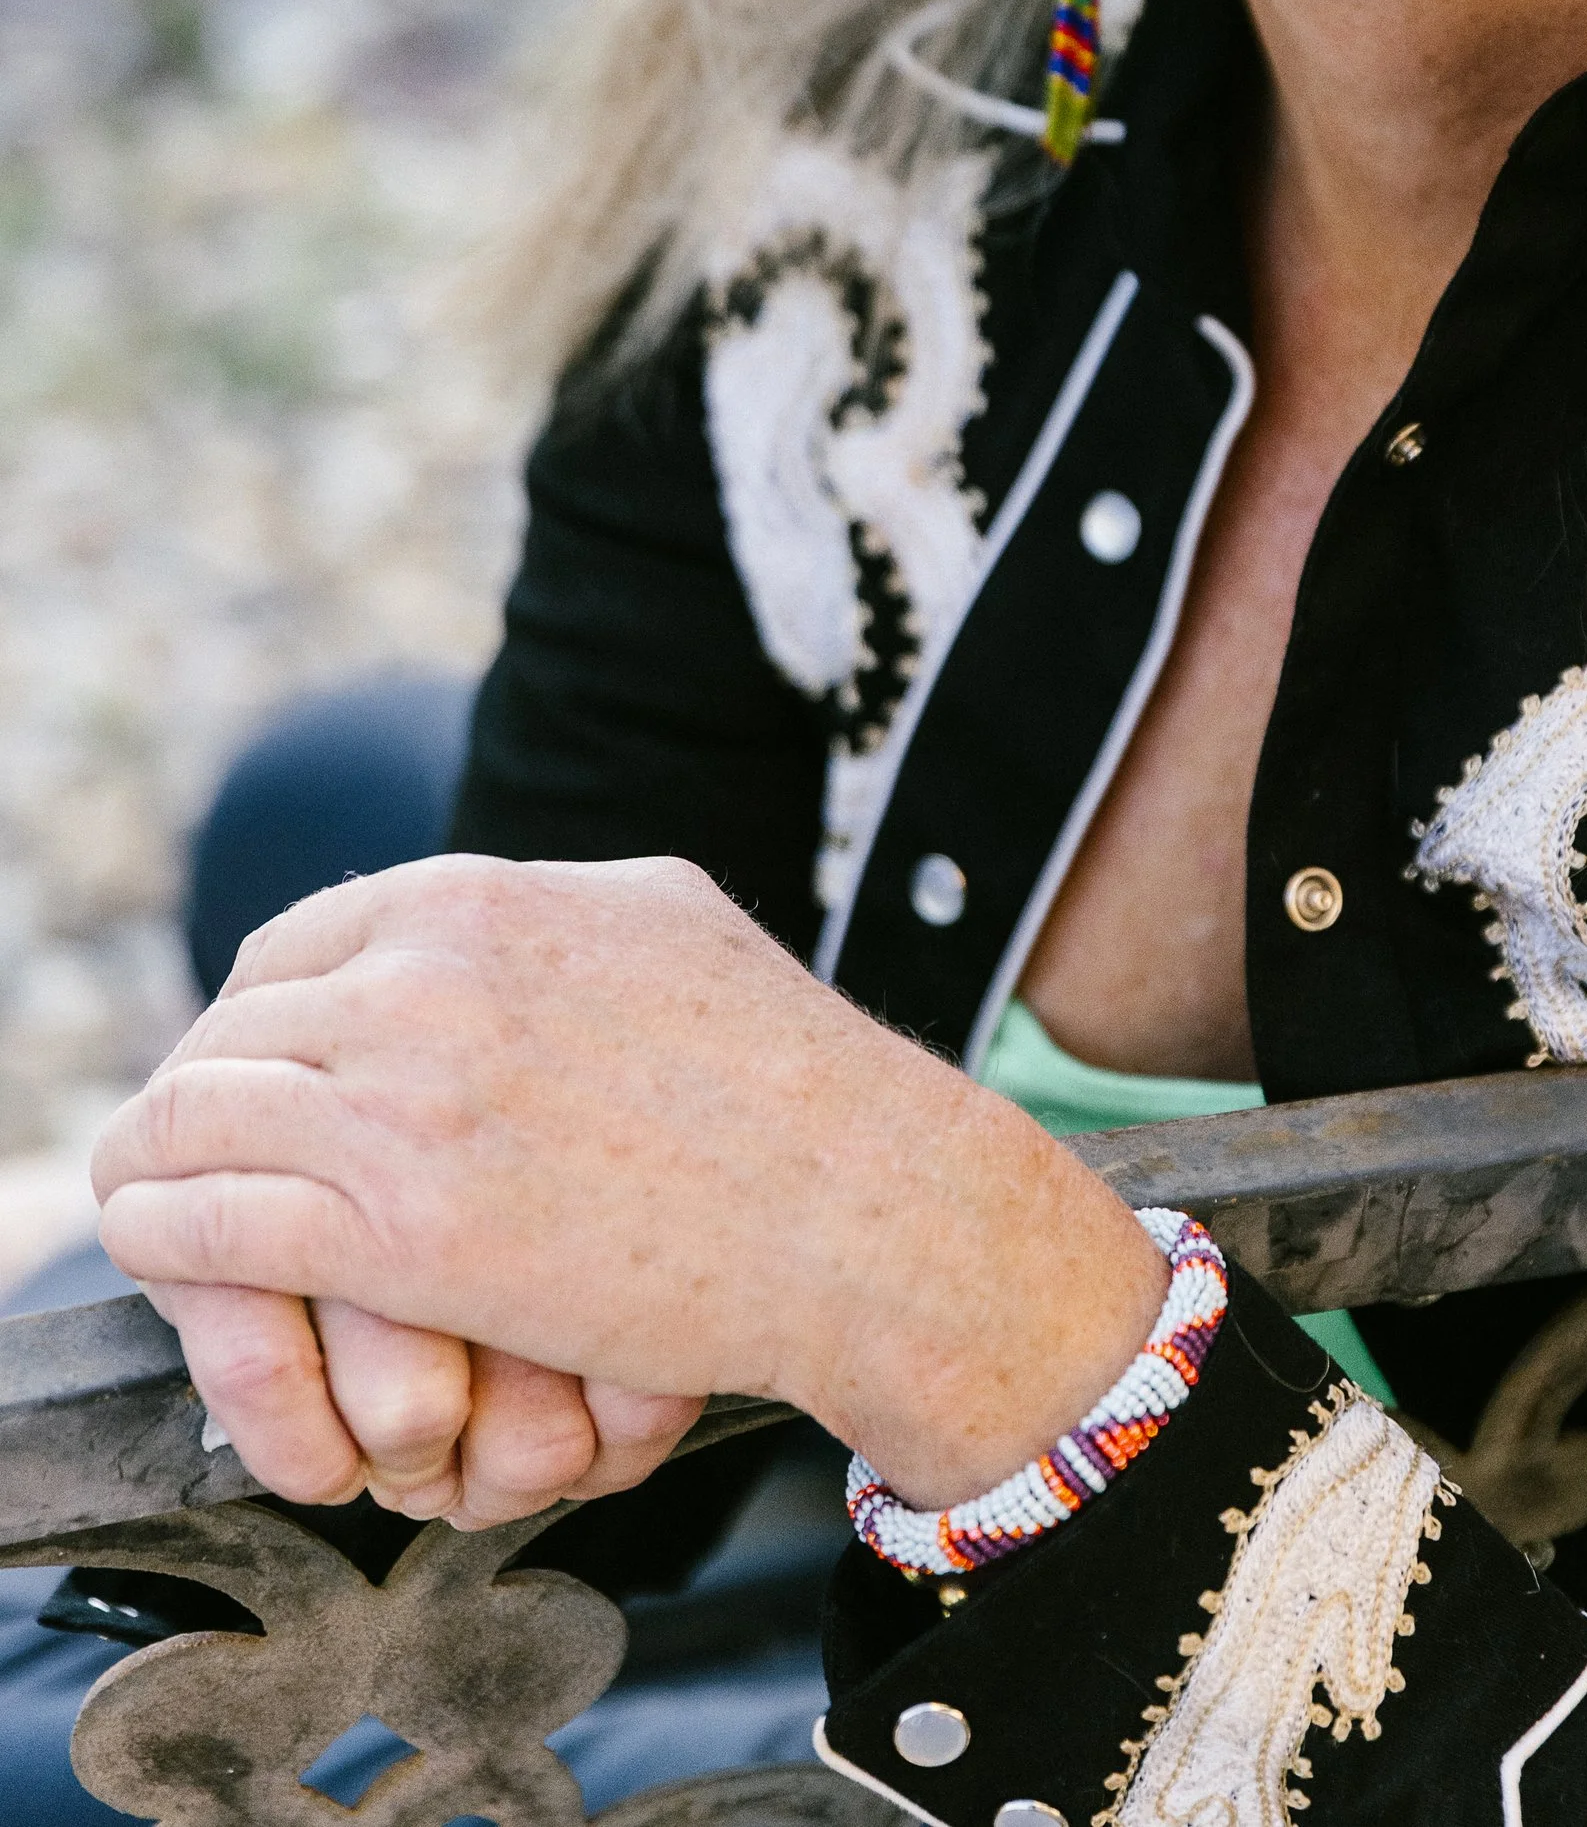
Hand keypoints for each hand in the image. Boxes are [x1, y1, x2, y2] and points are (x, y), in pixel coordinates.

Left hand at [94, 855, 1169, 1512]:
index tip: (252, 1079)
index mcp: (485, 899)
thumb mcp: (664, 921)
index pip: (290, 947)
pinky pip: (218, 1221)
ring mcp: (408, 1098)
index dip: (250, 1022)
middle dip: (197, 1098)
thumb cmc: (790, 1081)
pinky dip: (172, 1237)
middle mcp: (430, 976)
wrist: (863, 1204)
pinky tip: (172, 1254)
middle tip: (199, 1162)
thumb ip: (549, 913)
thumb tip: (477, 926)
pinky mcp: (402, 1230)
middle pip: (231, 1031)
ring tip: (156, 1209)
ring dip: (162, 1168)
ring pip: (196, 1119)